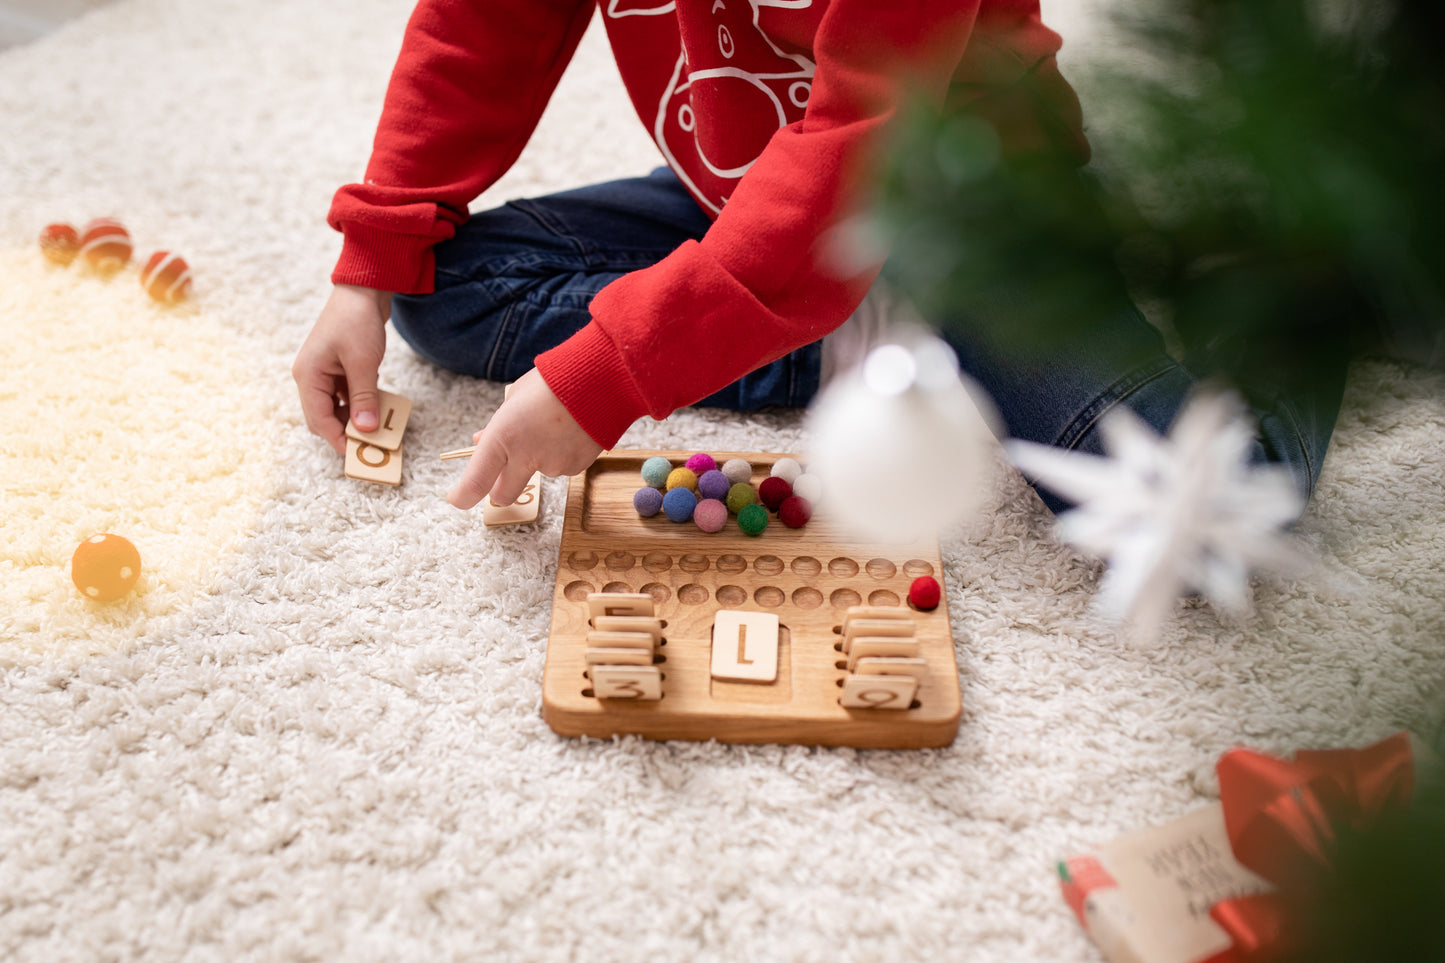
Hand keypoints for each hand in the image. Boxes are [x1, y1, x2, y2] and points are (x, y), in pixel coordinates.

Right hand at [292, 284, 391, 454]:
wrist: (363, 290)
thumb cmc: (357, 321)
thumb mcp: (364, 362)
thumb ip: (363, 397)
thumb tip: (365, 429)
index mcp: (308, 376)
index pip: (318, 420)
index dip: (337, 440)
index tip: (358, 455)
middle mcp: (311, 377)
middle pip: (324, 418)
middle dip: (345, 432)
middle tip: (371, 447)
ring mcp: (324, 373)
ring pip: (337, 409)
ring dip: (355, 419)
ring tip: (377, 429)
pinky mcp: (338, 370)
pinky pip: (347, 396)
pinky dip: (360, 404)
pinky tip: (378, 407)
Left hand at [450, 367, 602, 509]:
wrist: (602, 378)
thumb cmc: (555, 380)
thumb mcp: (514, 397)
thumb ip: (497, 425)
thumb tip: (482, 442)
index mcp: (503, 437)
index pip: (475, 482)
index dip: (462, 496)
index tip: (457, 498)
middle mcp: (526, 458)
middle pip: (502, 495)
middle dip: (499, 488)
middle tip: (504, 472)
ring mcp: (553, 466)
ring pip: (537, 474)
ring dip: (538, 459)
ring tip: (554, 425)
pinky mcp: (577, 467)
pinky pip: (562, 467)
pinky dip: (562, 454)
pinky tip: (571, 429)